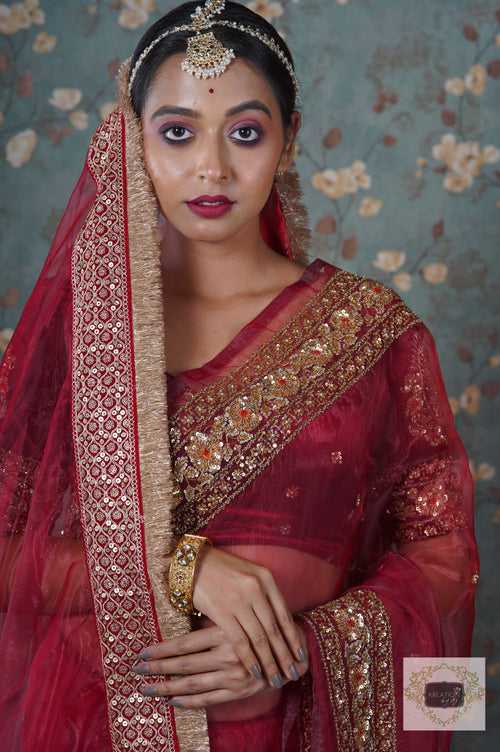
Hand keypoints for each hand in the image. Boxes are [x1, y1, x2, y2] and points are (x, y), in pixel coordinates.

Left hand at [132, 621, 308, 708]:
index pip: (185, 645)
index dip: (161, 651)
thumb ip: (216, 614)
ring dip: (165, 688)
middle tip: (136, 671)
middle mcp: (230, 656)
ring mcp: (235, 676)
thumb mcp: (239, 611)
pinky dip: (188, 702)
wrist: (292, 646)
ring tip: (146, 688)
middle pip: (184, 666)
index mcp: (227, 632)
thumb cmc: (260, 623)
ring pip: (193, 685)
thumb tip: (178, 606)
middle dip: (157, 669)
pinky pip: (209, 700)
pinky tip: (171, 700)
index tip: (141, 654)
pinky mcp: (240, 692)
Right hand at [187, 546, 306, 685]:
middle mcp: (256, 589)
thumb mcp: (249, 575)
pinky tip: (256, 671)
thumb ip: (264, 595)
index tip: (302, 656)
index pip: (285, 614)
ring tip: (277, 678)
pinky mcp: (222, 612)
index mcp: (266, 578)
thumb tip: (279, 625)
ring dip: (270, 662)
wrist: (192, 563)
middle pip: (275, 629)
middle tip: (294, 674)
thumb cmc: (222, 569)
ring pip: (260, 638)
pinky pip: (240, 641)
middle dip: (286, 655)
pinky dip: (250, 659)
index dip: (294, 638)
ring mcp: (239, 600)